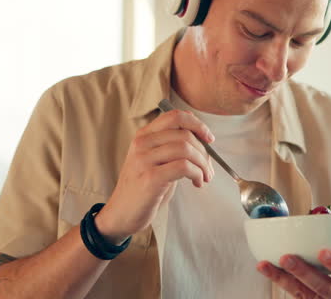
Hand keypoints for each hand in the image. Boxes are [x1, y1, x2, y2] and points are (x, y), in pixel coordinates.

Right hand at [96, 110, 215, 242]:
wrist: (121, 214)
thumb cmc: (143, 189)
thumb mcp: (155, 161)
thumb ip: (172, 147)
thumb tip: (202, 139)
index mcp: (144, 136)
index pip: (175, 116)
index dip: (197, 124)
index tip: (209, 138)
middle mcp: (142, 143)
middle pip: (184, 134)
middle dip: (204, 152)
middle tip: (209, 168)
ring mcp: (144, 160)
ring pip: (186, 149)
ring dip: (203, 164)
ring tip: (204, 177)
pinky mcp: (150, 178)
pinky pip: (184, 167)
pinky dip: (197, 174)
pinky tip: (197, 183)